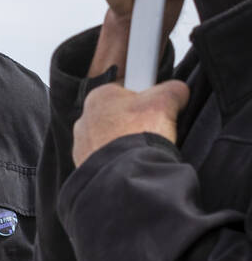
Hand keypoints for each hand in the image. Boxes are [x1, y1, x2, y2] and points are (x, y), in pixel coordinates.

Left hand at [72, 80, 189, 165]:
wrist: (126, 171)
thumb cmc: (140, 132)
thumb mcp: (165, 99)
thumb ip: (173, 89)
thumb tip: (178, 91)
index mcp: (99, 96)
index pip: (125, 88)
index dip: (146, 98)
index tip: (156, 106)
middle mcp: (85, 118)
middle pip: (118, 114)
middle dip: (136, 121)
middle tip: (153, 129)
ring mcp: (83, 143)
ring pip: (111, 137)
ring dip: (127, 140)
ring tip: (144, 147)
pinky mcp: (86, 162)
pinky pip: (107, 156)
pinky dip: (119, 157)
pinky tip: (134, 160)